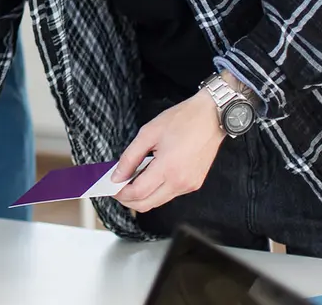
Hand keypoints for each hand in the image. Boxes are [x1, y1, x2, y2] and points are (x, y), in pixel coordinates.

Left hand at [112, 88, 224, 212]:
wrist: (211, 117)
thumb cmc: (182, 120)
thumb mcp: (148, 133)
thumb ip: (129, 157)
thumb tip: (117, 176)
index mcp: (168, 168)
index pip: (138, 193)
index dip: (120, 193)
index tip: (110, 186)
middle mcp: (181, 182)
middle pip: (147, 204)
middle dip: (128, 199)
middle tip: (117, 187)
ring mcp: (189, 185)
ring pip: (158, 201)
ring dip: (142, 195)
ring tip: (132, 178)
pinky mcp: (194, 184)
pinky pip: (170, 194)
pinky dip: (156, 190)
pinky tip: (149, 176)